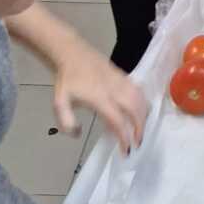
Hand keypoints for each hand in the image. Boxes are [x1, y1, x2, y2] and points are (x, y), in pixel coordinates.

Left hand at [53, 38, 147, 154]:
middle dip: (139, 128)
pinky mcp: (123, 75)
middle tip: (138, 143)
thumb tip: (78, 134)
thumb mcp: (59, 103)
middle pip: (135, 109)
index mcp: (99, 98)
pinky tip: (140, 111)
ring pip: (140, 98)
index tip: (126, 150)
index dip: (124, 136)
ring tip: (140, 129)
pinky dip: (143, 103)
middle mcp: (114, 89)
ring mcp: (121, 81)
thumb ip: (66, 123)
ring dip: (144, 115)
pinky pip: (138, 90)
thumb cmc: (67, 80)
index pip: (117, 120)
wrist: (73, 53)